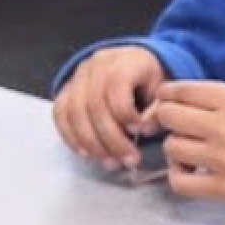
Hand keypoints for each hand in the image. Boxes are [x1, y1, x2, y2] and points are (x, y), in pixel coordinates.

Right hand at [53, 46, 164, 171]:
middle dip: (111, 138)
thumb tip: (142, 131)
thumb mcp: (163, 90)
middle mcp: (94, 67)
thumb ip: (157, 110)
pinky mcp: (64, 91)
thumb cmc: (150, 80)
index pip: (116, 88)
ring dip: (91, 143)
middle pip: (93, 105)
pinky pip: (60, 115)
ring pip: (74, 112)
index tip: (141, 133)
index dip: (126, 114)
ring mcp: (76, 78)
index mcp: (123, 62)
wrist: (131, 63)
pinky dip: (71, 137)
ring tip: (110, 163)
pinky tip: (86, 153)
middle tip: (128, 161)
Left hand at [146, 80, 224, 202]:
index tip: (168, 99)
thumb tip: (178, 97)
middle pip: (169, 115)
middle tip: (182, 127)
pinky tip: (194, 172)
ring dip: (176, 148)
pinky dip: (180, 177)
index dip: (170, 94)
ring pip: (171, 147)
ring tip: (193, 150)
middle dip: (170, 119)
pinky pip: (180, 182)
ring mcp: (224, 159)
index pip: (183, 90)